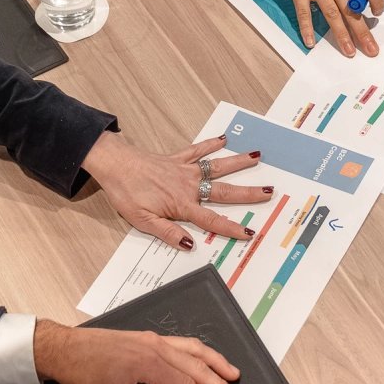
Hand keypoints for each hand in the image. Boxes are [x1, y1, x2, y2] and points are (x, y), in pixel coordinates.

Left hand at [34, 322, 241, 383]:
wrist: (65, 349)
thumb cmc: (83, 375)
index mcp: (148, 364)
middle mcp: (156, 348)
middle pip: (196, 366)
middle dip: (218, 383)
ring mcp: (153, 340)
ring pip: (193, 349)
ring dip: (214, 361)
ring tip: (232, 373)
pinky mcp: (147, 338)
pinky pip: (182, 343)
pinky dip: (198, 352)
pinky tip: (204, 359)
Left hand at [82, 132, 271, 249]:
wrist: (115, 165)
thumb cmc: (126, 193)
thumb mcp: (143, 221)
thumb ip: (168, 233)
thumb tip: (190, 243)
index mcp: (182, 204)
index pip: (212, 219)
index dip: (232, 228)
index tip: (249, 233)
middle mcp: (188, 185)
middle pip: (224, 191)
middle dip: (248, 193)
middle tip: (269, 191)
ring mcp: (184, 170)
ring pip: (216, 167)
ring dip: (238, 163)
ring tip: (257, 158)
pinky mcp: (176, 158)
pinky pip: (197, 150)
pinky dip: (211, 144)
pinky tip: (224, 139)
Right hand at [259, 0, 383, 56]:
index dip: (377, 2)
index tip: (378, 14)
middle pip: (352, 9)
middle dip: (363, 31)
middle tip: (371, 49)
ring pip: (331, 14)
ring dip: (341, 35)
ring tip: (349, 51)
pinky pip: (304, 13)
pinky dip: (307, 29)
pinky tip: (311, 43)